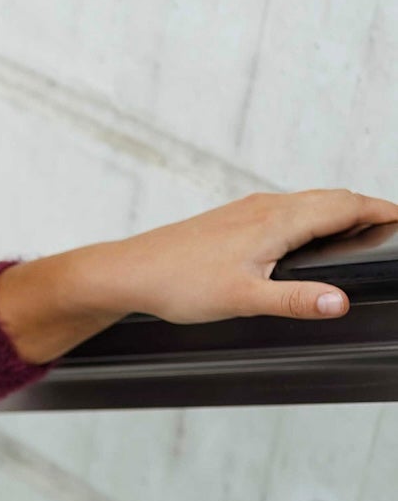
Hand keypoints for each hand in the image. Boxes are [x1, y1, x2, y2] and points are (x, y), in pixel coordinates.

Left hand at [0, 187, 397, 365]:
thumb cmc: (177, 283)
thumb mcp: (243, 298)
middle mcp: (265, 206)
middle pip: (330, 199)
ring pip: (307, 203)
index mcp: (276, 220)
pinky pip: (286, 210)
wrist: (129, 273)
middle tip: (390, 225)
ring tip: (362, 228)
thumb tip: (339, 301)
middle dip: (366, 209)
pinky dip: (312, 217)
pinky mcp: (233, 220)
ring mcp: (247, 210)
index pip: (344, 206)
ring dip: (339, 210)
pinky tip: (307, 237)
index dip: (379, 211)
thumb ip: (295, 300)